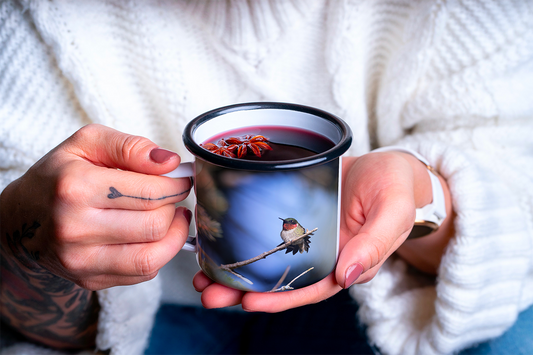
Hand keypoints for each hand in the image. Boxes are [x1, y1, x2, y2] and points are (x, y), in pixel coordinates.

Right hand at [0, 124, 191, 290]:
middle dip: (174, 207)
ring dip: (174, 236)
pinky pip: (142, 274)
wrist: (21, 220)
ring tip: (173, 217)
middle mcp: (75, 228)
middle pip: (155, 225)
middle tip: (174, 197)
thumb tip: (169, 162)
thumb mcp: (87, 144)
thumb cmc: (59, 176)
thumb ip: (130, 147)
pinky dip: (157, 254)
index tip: (181, 180)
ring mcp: (80, 260)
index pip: (150, 193)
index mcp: (76, 187)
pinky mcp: (89, 280)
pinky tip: (153, 236)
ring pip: (152, 257)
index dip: (177, 185)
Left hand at [193, 152, 452, 311]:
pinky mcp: (296, 215)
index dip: (281, 298)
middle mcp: (323, 254)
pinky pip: (268, 230)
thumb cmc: (398, 189)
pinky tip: (219, 241)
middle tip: (209, 292)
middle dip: (245, 290)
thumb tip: (347, 275)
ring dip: (236, 269)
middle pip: (282, 280)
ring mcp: (308, 235)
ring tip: (202, 275)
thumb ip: (374, 243)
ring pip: (269, 259)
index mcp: (347, 262)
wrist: (391, 168)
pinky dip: (244, 238)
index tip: (249, 301)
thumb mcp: (394, 211)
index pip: (311, 288)